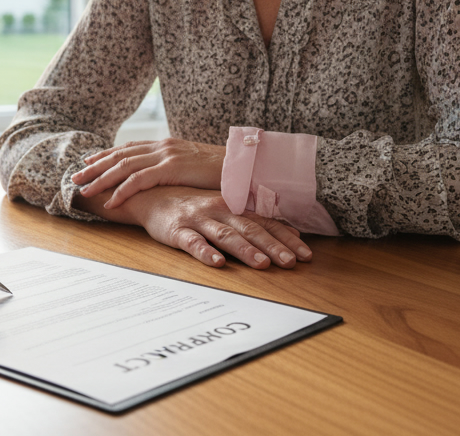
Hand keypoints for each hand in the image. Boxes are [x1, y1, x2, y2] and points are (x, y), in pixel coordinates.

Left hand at [72, 138, 224, 208]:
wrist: (242, 166)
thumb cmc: (221, 171)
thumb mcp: (192, 166)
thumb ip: (175, 169)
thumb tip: (163, 177)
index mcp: (166, 145)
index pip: (128, 148)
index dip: (106, 155)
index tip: (88, 162)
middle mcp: (162, 146)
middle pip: (120, 155)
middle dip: (95, 166)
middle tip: (76, 177)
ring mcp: (166, 156)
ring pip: (124, 166)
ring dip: (102, 179)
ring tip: (85, 190)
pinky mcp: (171, 168)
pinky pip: (139, 180)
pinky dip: (122, 190)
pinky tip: (111, 200)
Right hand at [82, 186, 311, 269]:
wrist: (151, 195)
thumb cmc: (193, 206)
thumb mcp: (225, 210)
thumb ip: (254, 221)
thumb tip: (290, 233)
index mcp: (234, 207)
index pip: (266, 224)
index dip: (287, 239)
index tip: (307, 255)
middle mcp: (220, 211)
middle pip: (251, 230)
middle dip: (273, 247)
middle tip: (292, 263)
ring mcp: (199, 220)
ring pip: (225, 235)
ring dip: (245, 250)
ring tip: (262, 264)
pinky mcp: (177, 230)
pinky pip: (192, 242)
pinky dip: (205, 252)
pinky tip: (217, 263)